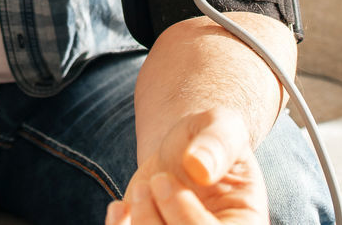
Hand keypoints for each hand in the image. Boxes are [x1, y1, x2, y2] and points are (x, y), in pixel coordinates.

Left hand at [107, 108, 266, 224]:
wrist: (183, 150)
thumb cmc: (208, 139)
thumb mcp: (221, 127)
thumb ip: (218, 143)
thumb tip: (199, 167)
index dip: (186, 217)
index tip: (163, 179)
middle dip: (157, 220)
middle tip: (155, 180)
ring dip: (142, 223)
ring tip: (142, 188)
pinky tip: (120, 207)